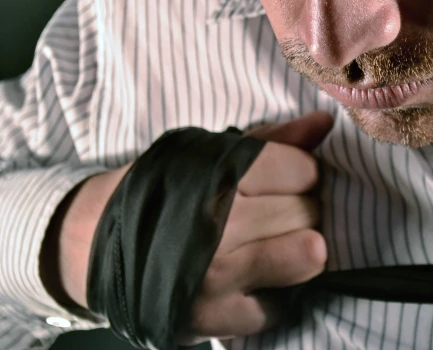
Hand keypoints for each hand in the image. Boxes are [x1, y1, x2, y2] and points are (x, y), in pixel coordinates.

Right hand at [181, 111, 332, 343]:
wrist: (96, 242)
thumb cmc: (167, 189)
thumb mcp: (212, 153)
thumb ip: (274, 139)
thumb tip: (326, 123)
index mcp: (215, 178)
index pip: (302, 170)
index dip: (302, 173)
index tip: (288, 179)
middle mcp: (215, 225)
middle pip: (306, 211)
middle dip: (302, 208)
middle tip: (277, 212)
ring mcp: (213, 277)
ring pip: (306, 255)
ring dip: (299, 247)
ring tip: (274, 241)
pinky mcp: (211, 319)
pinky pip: (278, 304)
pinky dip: (273, 292)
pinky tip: (252, 278)